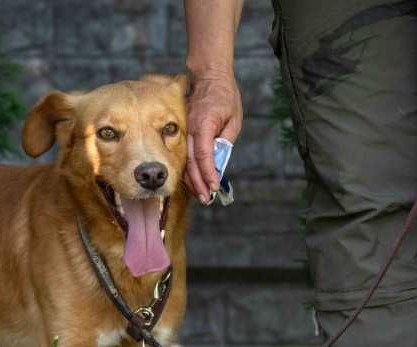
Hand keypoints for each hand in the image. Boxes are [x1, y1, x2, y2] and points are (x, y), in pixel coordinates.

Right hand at [185, 72, 242, 204]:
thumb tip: (219, 162)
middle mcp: (190, 128)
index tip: (213, 187)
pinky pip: (185, 154)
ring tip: (200, 194)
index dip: (208, 173)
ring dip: (192, 179)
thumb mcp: (234, 119)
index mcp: (204, 124)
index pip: (204, 155)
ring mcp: (184, 129)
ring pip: (185, 160)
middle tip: (206, 199)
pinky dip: (189, 169)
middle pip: (191, 161)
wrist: (208, 76)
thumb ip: (225, 141)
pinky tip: (193, 180)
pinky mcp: (183, 131)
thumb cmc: (225, 96)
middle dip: (198, 183)